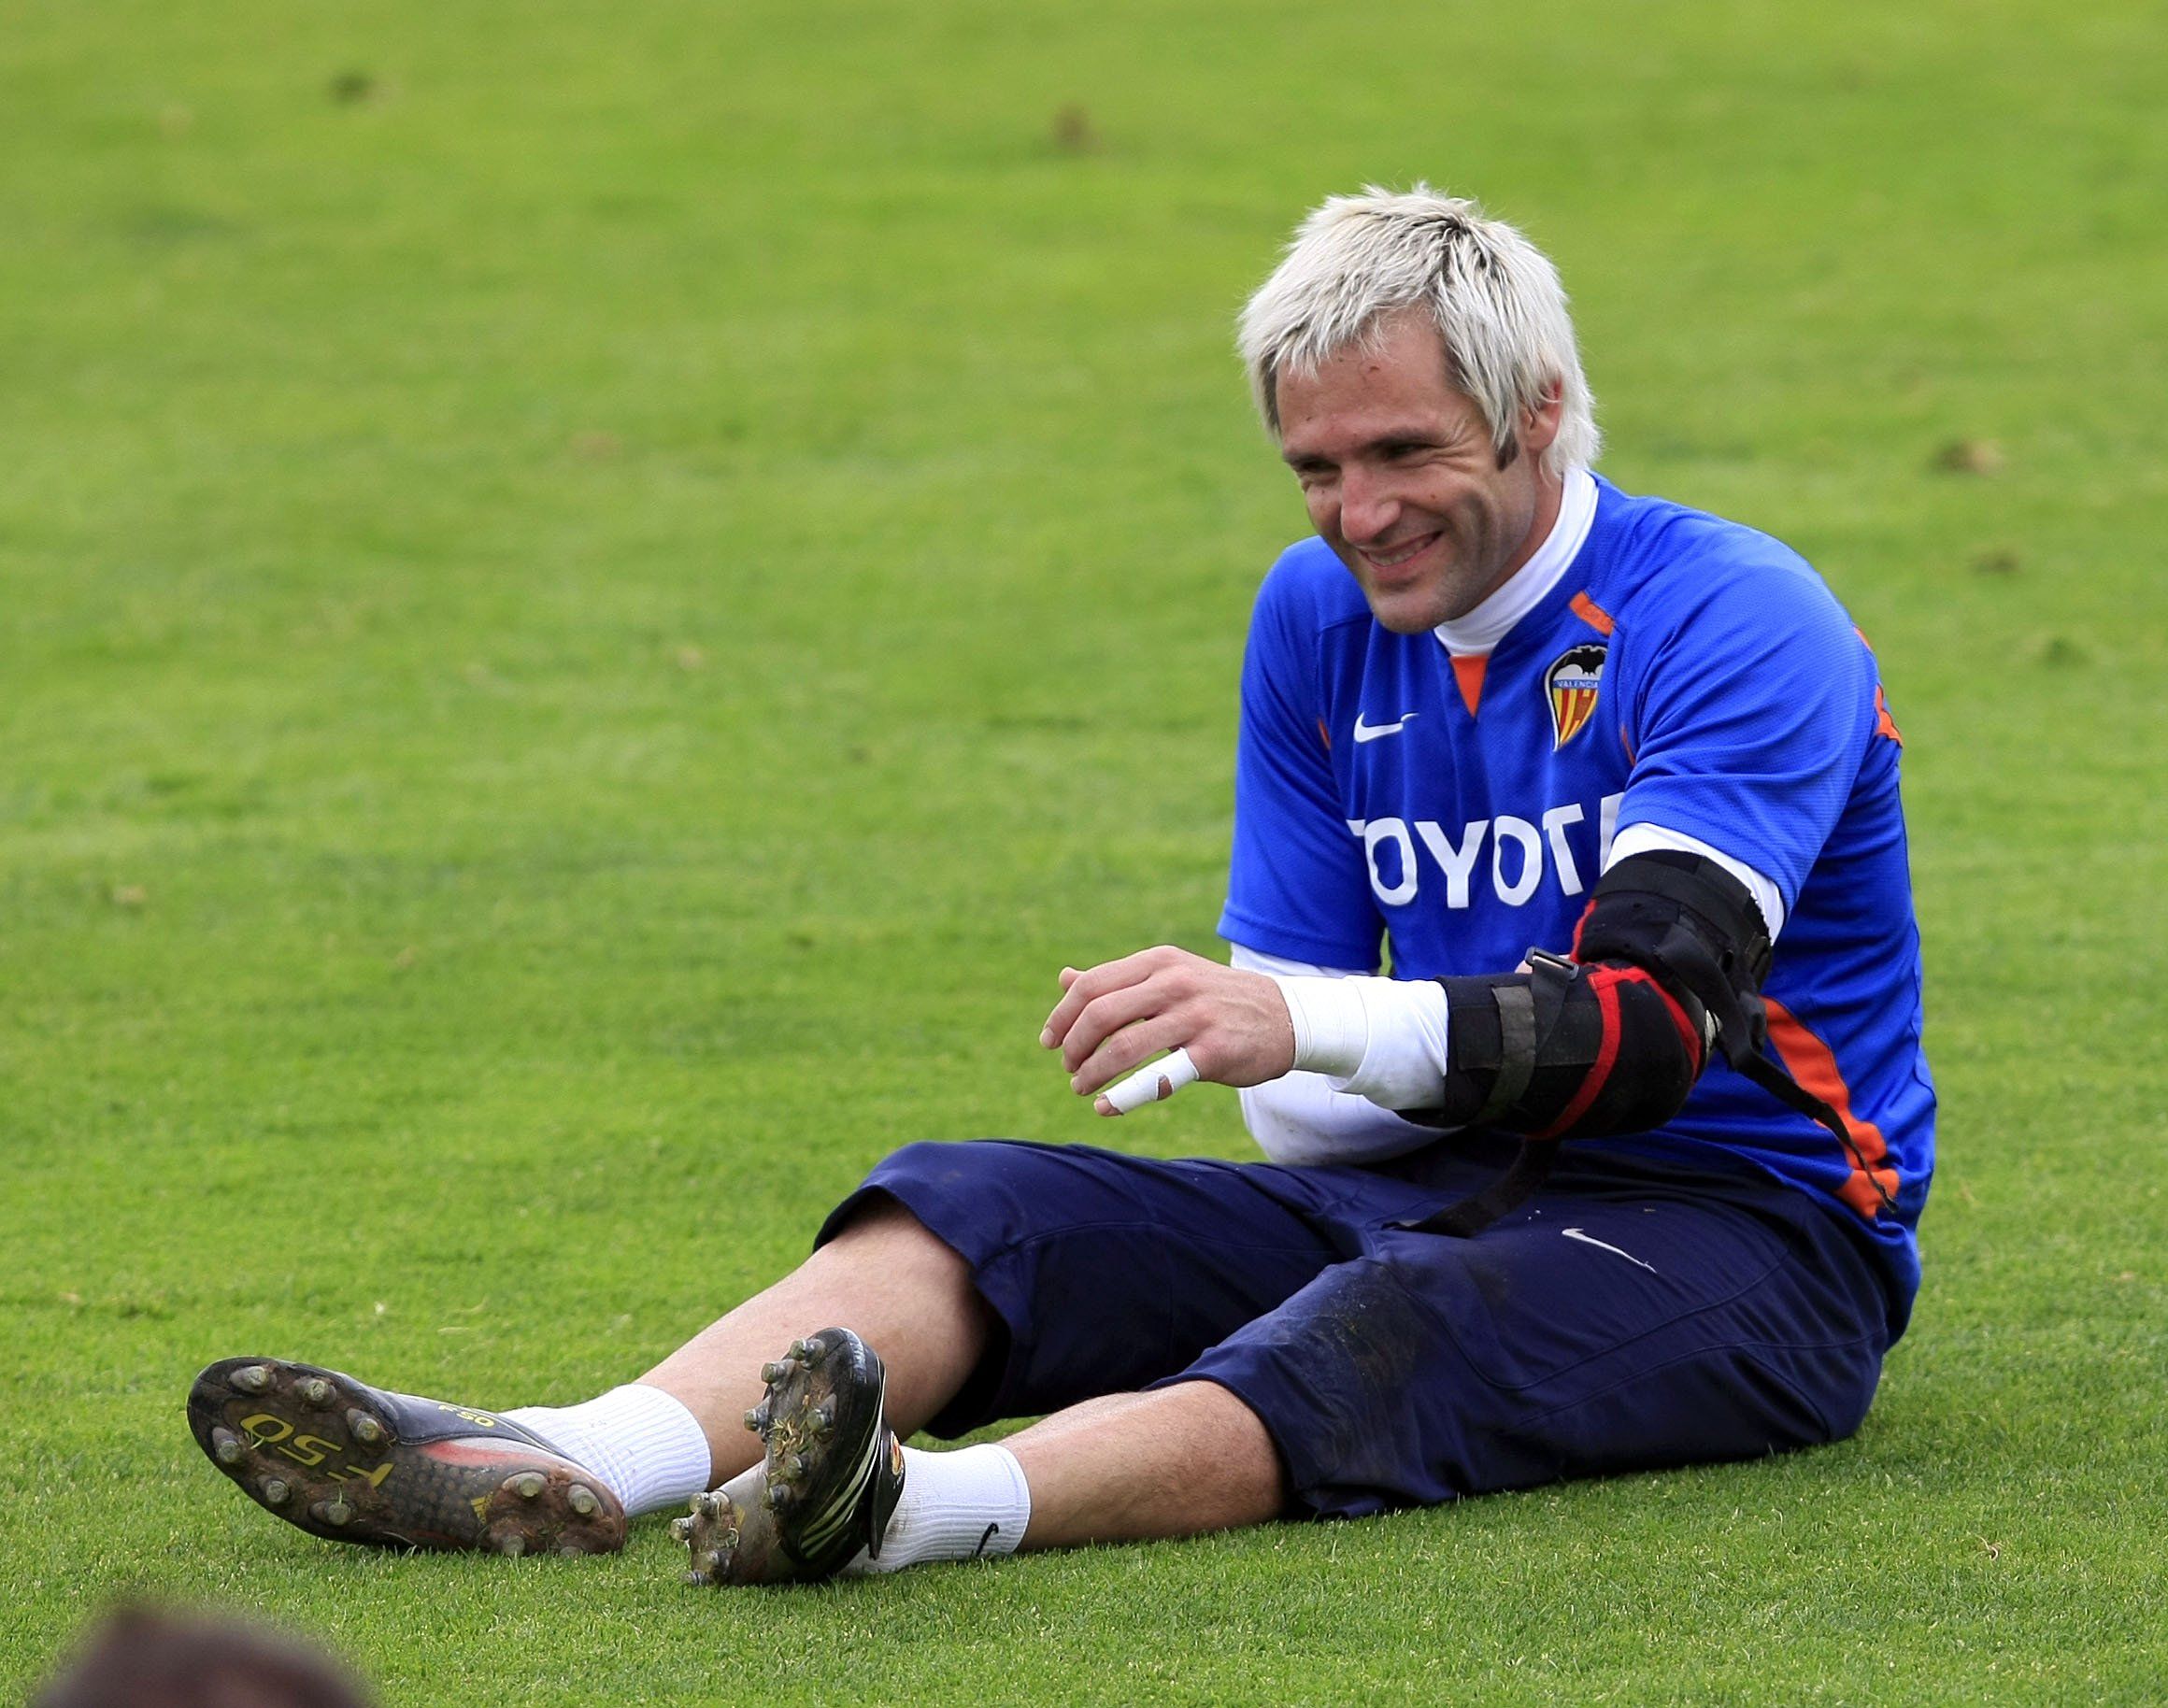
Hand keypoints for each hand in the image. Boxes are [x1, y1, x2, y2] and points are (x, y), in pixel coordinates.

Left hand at [1039, 945, 1296, 1114]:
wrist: (1286, 1016)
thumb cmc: (1216, 998)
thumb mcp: (1170, 976)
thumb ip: (1118, 980)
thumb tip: (1065, 978)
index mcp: (1158, 963)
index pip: (1092, 985)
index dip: (1062, 1016)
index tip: (1048, 1041)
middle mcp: (1174, 984)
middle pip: (1100, 1014)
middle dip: (1073, 1046)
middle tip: (1068, 1067)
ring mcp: (1194, 1017)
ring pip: (1123, 1047)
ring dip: (1092, 1073)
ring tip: (1082, 1087)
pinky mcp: (1212, 1052)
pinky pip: (1158, 1078)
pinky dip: (1124, 1096)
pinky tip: (1106, 1107)